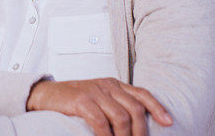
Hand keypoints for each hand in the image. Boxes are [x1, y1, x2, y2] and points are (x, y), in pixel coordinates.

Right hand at [27, 78, 172, 135]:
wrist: (45, 95)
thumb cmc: (73, 100)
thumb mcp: (98, 97)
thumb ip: (116, 104)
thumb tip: (135, 124)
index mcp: (114, 84)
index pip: (142, 94)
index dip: (158, 108)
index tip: (169, 122)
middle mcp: (107, 85)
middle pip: (135, 109)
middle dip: (141, 132)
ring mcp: (94, 91)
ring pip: (121, 118)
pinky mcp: (81, 100)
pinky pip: (101, 122)